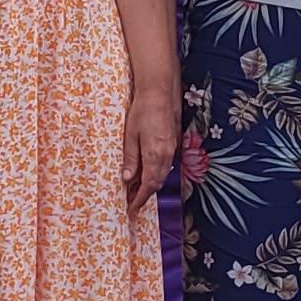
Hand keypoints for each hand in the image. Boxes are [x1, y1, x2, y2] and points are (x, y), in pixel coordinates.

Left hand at [121, 76, 179, 202]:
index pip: (148, 185)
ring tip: (136, 189)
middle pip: (157, 183)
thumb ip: (131, 159)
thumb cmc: (142, 111)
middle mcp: (167, 155)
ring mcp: (172, 149)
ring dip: (151, 184)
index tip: (131, 208)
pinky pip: (166, 164)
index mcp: (155, 155)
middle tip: (131, 202)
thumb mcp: (130, 135)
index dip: (139, 199)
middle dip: (144, 195)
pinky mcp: (173, 142)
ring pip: (162, 174)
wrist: (160, 92)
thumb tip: (127, 179)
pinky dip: (156, 172)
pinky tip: (147, 171)